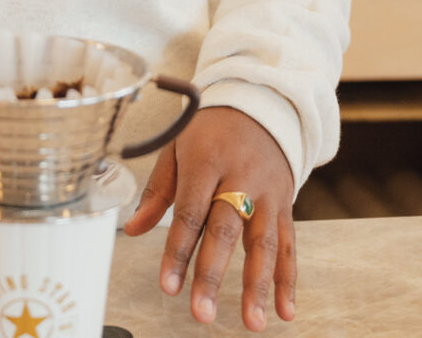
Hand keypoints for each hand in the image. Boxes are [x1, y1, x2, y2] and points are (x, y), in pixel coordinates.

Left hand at [123, 106, 295, 330]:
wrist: (257, 106)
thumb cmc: (209, 131)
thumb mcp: (177, 148)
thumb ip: (157, 191)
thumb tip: (133, 229)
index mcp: (206, 161)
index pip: (190, 211)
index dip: (178, 251)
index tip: (168, 286)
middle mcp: (239, 177)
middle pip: (226, 230)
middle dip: (213, 274)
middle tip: (202, 312)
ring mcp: (266, 192)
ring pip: (264, 242)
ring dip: (258, 286)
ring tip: (252, 323)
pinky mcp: (285, 204)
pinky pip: (289, 244)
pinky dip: (288, 279)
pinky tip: (284, 310)